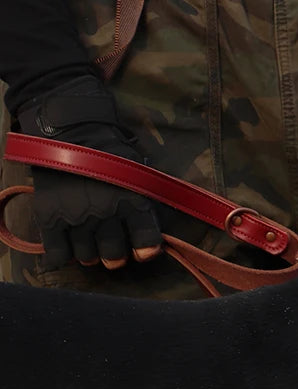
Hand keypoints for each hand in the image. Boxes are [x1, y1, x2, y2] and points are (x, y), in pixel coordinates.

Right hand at [16, 76, 161, 270]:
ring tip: (88, 241)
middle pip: (114, 256)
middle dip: (114, 256)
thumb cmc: (112, 151)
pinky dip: (63, 256)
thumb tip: (156, 230)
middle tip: (111, 247)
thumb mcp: (140, 173)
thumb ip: (147, 201)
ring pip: (87, 257)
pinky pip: (58, 254)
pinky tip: (67, 247)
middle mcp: (107, 215)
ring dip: (89, 253)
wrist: (71, 131)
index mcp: (133, 203)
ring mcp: (77, 218)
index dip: (145, 250)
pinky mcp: (50, 218)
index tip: (141, 251)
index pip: (147, 244)